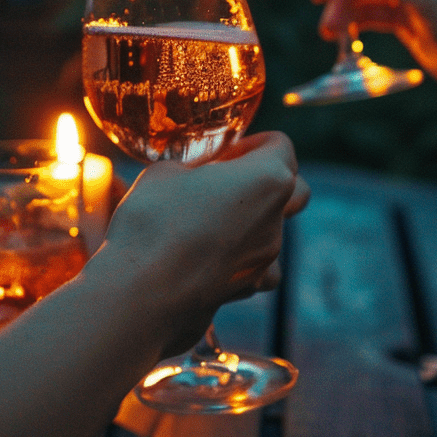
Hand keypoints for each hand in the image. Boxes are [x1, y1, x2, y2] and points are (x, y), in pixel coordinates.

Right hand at [103, 132, 308, 356]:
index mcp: (267, 178)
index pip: (280, 146)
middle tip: (227, 183)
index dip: (250, 145)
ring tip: (208, 222)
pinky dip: (239, 257)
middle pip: (294, 190)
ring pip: (274, 230)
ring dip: (250, 221)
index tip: (223, 155)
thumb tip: (195, 178)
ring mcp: (266, 257)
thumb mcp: (166, 172)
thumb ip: (194, 170)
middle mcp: (276, 218)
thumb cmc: (154, 221)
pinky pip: (256, 266)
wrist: (143, 291)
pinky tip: (208, 256)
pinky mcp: (247, 288)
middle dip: (267, 181)